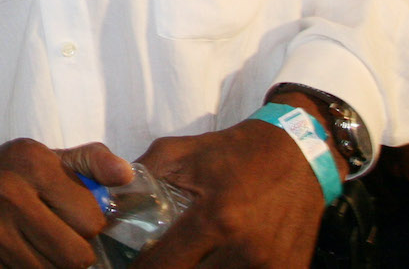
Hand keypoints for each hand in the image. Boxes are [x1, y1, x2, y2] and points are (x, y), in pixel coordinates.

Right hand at [0, 139, 131, 267]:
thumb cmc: (4, 176)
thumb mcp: (42, 158)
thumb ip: (88, 162)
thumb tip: (126, 174)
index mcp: (30, 163)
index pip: (91, 217)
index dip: (93, 225)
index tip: (80, 220)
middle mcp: (8, 196)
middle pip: (76, 255)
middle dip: (79, 254)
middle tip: (66, 242)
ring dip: (56, 267)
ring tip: (45, 250)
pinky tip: (25, 258)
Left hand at [134, 120, 327, 268]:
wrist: (299, 153)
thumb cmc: (234, 152)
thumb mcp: (181, 151)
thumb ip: (143, 173)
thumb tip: (109, 197)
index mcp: (216, 218)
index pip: (165, 265)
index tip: (130, 266)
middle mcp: (244, 249)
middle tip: (156, 264)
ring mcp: (270, 266)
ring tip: (185, 260)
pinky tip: (214, 263)